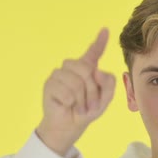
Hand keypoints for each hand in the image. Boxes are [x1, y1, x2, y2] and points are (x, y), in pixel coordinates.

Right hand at [36, 28, 115, 155]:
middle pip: (86, 69)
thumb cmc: (86, 111)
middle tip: (91, 105)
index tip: (105, 30)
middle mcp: (72, 68)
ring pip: (76, 81)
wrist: (70, 127)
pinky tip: (67, 105)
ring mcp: (59, 75)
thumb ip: (108, 84)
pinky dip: (71, 102)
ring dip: (81, 99)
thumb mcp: (104, 100)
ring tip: (79, 107)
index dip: (99, 42)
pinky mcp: (49, 84)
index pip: (93, 53)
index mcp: (87, 69)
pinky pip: (65, 91)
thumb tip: (97, 70)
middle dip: (92, 91)